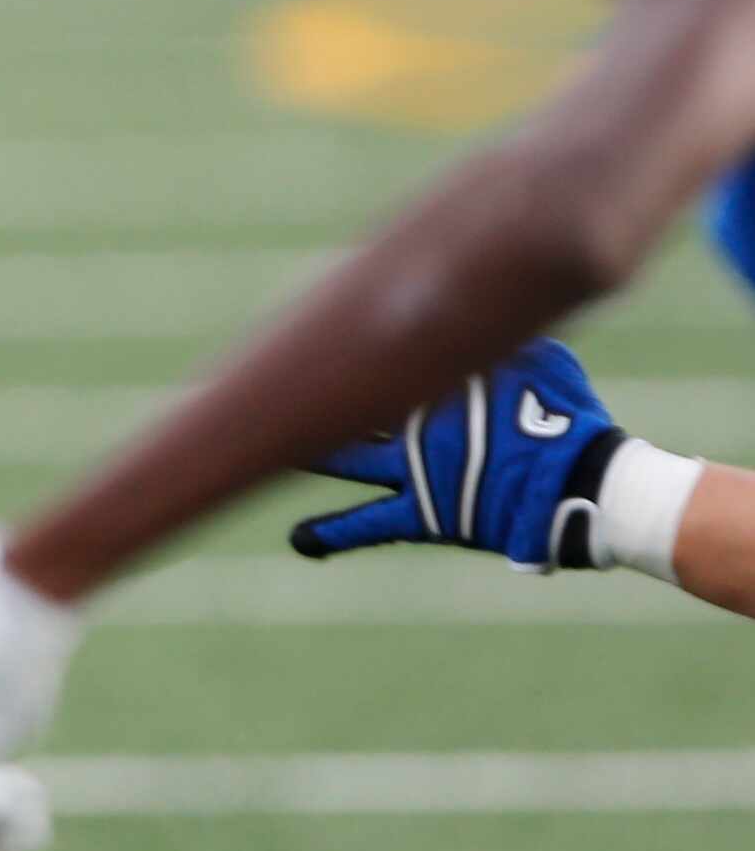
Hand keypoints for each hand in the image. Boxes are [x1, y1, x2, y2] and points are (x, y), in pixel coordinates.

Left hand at [291, 340, 624, 571]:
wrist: (592, 485)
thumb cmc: (571, 418)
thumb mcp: (541, 360)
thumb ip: (504, 337)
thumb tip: (491, 309)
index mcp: (439, 378)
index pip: (380, 354)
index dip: (347, 347)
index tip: (307, 334)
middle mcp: (416, 419)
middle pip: (349, 401)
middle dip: (308, 392)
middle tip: (257, 387)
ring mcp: (416, 467)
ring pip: (347, 456)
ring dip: (306, 454)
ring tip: (261, 453)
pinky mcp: (426, 511)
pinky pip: (371, 523)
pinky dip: (336, 532)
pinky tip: (301, 541)